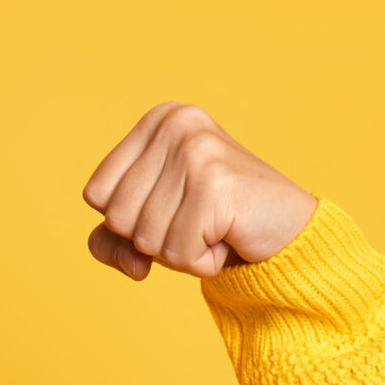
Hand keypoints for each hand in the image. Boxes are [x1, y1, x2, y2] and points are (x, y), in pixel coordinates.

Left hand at [82, 103, 315, 279]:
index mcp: (157, 120)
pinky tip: (228, 237)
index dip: (126, 222)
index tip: (172, 209)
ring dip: (179, 252)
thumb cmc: (215, 224)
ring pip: (145, 239)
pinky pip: (178, 251)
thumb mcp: (152, 226)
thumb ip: (112, 244)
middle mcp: (176, 124)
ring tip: (214, 229)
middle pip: (116, 217)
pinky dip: (201, 261)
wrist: (289, 229)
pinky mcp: (215, 184)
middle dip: (153, 239)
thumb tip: (131, 264)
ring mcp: (196, 151)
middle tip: (198, 222)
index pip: (95, 194)